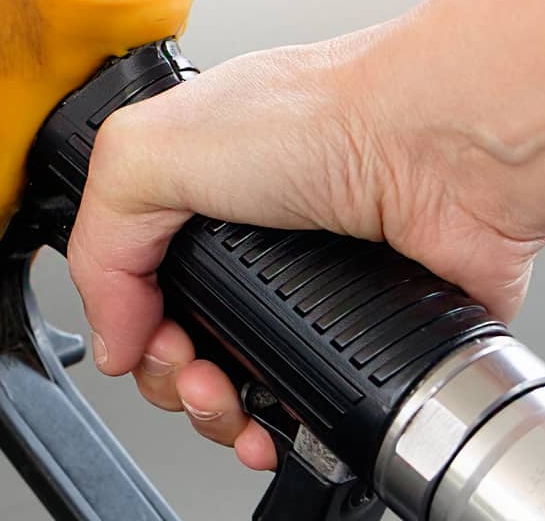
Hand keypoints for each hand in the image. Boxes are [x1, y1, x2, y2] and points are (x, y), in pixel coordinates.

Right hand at [65, 24, 544, 468]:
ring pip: (242, 381)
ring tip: (232, 400)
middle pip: (180, 336)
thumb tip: (109, 330)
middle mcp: (252, 232)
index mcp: (196, 182)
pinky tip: (277, 427)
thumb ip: (101, 236)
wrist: (443, 149)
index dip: (126, 316)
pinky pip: (316, 406)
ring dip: (220, 411)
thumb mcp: (154, 147)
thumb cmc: (328, 115)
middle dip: (170, 373)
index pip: (133, 272)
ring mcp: (313, 286)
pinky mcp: (371, 329)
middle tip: (191, 367)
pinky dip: (289, 429)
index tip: (141, 333)